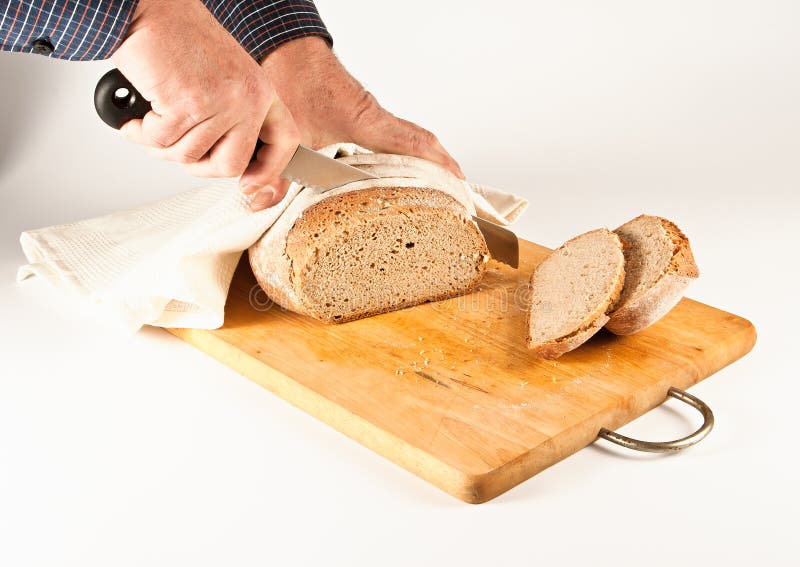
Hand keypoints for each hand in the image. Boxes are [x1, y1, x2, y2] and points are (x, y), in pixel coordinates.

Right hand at [114, 0, 299, 209]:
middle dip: (198, 167)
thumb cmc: (178, 40)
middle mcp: (247, 98)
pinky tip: (135, 120)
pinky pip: (162, 142)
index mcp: (261, 91)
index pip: (284, 141)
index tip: (250, 184)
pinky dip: (141, 135)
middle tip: (177, 153)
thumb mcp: (224, 79)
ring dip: (160, 148)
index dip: (269, 169)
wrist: (149, 9)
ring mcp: (220, 102)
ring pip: (190, 156)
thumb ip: (234, 117)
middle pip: (231, 164)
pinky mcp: (187, 104)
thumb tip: (229, 164)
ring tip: (148, 126)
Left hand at [262, 37, 464, 178]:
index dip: (437, 163)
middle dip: (440, 164)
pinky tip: (391, 166)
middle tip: (455, 188)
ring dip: (422, 157)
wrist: (283, 49)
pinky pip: (389, 134)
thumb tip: (266, 198)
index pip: (413, 143)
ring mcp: (367, 113)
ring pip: (406, 137)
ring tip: (432, 182)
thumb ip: (277, 171)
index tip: (457, 179)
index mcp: (366, 121)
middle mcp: (373, 116)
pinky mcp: (356, 112)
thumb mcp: (285, 134)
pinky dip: (401, 149)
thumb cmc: (290, 80)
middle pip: (419, 141)